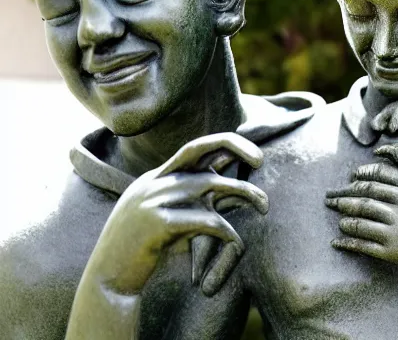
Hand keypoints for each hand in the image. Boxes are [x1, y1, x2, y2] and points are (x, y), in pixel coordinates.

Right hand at [88, 132, 267, 296]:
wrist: (108, 279)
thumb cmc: (145, 249)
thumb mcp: (172, 217)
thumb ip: (197, 201)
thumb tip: (235, 188)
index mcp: (156, 177)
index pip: (195, 148)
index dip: (225, 143)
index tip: (254, 155)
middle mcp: (154, 181)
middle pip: (199, 149)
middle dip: (234, 146)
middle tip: (262, 160)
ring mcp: (153, 199)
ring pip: (209, 183)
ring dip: (244, 191)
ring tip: (265, 205)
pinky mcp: (157, 223)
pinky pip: (204, 219)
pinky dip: (227, 230)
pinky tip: (237, 242)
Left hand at [326, 146, 397, 273]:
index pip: (373, 186)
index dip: (357, 184)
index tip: (348, 183)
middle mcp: (397, 213)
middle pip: (363, 204)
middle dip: (344, 201)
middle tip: (332, 200)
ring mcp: (392, 233)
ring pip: (360, 225)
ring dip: (346, 223)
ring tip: (340, 222)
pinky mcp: (389, 252)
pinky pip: (363, 246)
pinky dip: (347, 244)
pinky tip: (337, 242)